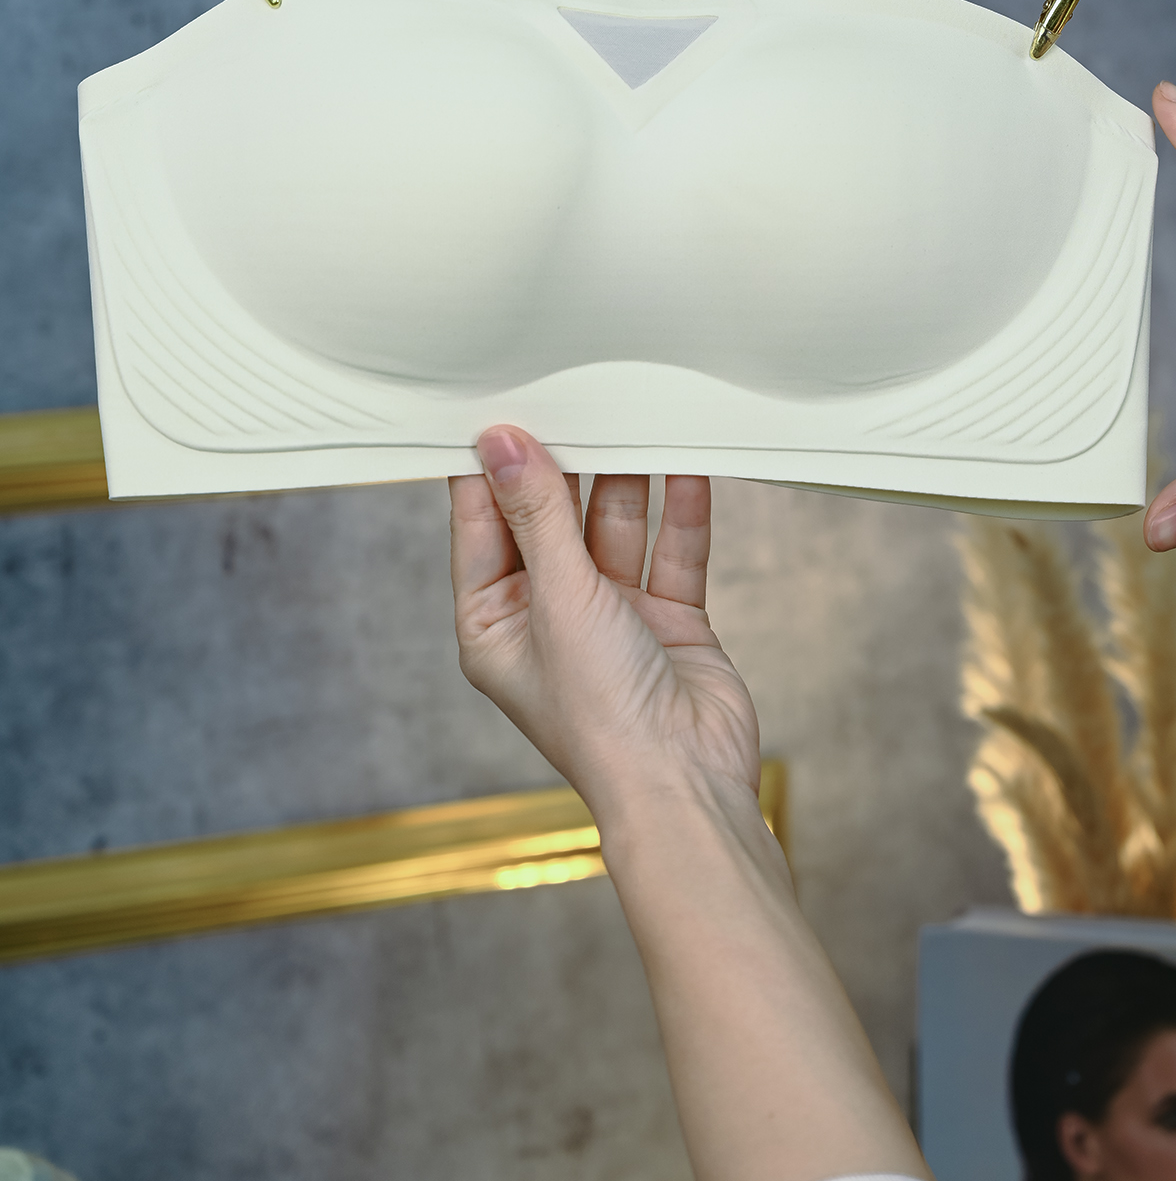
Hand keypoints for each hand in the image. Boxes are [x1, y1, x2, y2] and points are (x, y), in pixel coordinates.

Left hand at [450, 429, 759, 823]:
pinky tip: (687, 464)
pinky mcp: (669, 619)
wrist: (687, 784)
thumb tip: (501, 443)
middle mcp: (550, 615)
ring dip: (628, 480)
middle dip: (568, 464)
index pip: (483, 524)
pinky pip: (673, 550)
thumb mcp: (559, 597)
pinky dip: (681, 510)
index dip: (490, 466)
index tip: (499, 405)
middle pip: (553, 518)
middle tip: (576, 396)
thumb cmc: (603, 718)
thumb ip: (538, 514)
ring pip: (616, 526)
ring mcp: (613, 617)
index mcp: (494, 622)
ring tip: (638, 417)